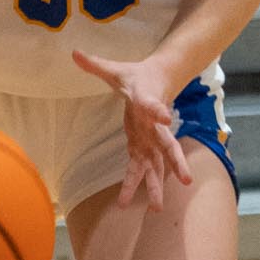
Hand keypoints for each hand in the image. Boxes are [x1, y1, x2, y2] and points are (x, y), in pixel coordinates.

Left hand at [71, 51, 192, 211]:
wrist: (158, 80)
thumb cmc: (135, 76)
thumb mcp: (115, 69)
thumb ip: (95, 64)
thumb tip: (74, 52)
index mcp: (147, 101)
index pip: (153, 105)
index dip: (158, 110)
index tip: (166, 118)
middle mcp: (155, 124)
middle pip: (167, 145)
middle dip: (175, 163)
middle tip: (185, 179)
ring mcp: (152, 138)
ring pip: (159, 164)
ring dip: (158, 185)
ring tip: (156, 207)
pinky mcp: (145, 146)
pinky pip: (145, 168)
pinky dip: (141, 184)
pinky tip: (140, 204)